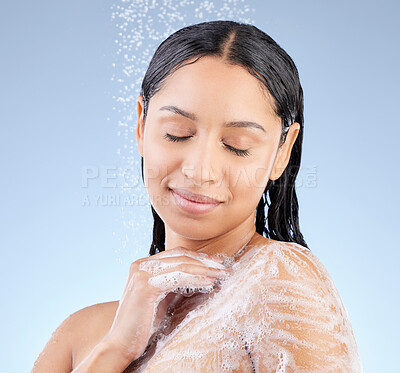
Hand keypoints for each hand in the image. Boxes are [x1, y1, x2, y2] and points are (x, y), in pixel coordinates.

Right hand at [100, 247, 231, 362]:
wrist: (121, 344)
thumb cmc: (142, 324)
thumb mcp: (162, 297)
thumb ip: (176, 284)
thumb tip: (202, 276)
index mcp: (143, 265)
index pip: (176, 255)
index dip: (198, 257)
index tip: (217, 263)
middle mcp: (141, 265)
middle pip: (180, 256)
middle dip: (206, 262)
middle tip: (225, 268)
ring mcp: (142, 273)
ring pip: (181, 265)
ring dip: (205, 270)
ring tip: (222, 275)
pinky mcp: (145, 285)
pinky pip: (177, 277)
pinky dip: (196, 279)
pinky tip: (209, 283)